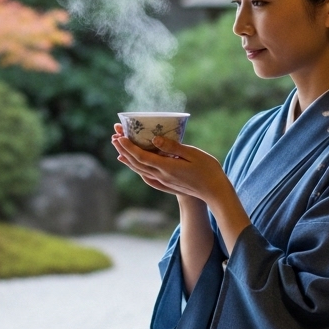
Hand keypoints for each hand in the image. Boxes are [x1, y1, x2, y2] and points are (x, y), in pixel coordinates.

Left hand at [111, 124, 251, 252]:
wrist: (214, 191)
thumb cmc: (208, 169)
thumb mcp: (192, 154)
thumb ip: (173, 147)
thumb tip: (154, 140)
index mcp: (167, 167)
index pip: (142, 157)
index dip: (128, 147)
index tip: (119, 137)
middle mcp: (162, 176)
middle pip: (137, 164)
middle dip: (124, 151)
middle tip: (114, 138)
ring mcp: (164, 182)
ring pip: (140, 171)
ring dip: (128, 160)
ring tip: (119, 151)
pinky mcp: (167, 185)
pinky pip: (147, 177)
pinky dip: (138, 170)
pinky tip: (135, 167)